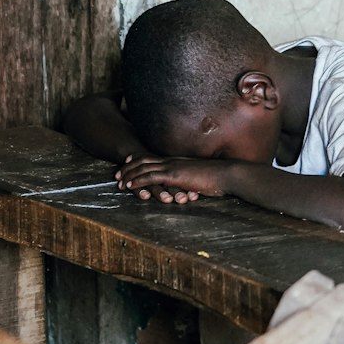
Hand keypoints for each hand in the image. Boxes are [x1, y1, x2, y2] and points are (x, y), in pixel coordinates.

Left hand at [115, 154, 230, 204]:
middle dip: (128, 167)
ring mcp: (172, 167)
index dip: (139, 159)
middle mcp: (172, 161)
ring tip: (119, 183)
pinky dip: (137, 180)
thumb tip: (187, 186)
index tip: (129, 161)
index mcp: (178, 161)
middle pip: (144, 160)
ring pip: (143, 168)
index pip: (154, 157)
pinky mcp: (174, 175)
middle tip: (117, 174)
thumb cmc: (218, 178)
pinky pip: (150, 177)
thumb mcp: (200, 177)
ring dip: (129, 175)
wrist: (226, 174)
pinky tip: (129, 185)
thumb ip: (190, 179)